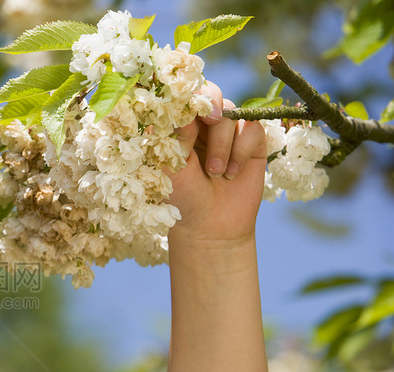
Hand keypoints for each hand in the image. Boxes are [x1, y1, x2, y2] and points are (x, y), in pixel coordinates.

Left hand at [167, 82, 267, 247]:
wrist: (211, 225)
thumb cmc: (182, 197)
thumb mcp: (171, 167)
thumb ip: (176, 138)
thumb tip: (185, 109)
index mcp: (178, 125)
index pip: (184, 95)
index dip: (190, 94)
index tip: (192, 109)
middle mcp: (203, 124)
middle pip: (212, 93)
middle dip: (213, 105)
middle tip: (212, 121)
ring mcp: (228, 131)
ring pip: (232, 114)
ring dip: (222, 144)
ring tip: (215, 173)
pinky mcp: (252, 142)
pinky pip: (253, 129)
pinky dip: (241, 151)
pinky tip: (232, 172)